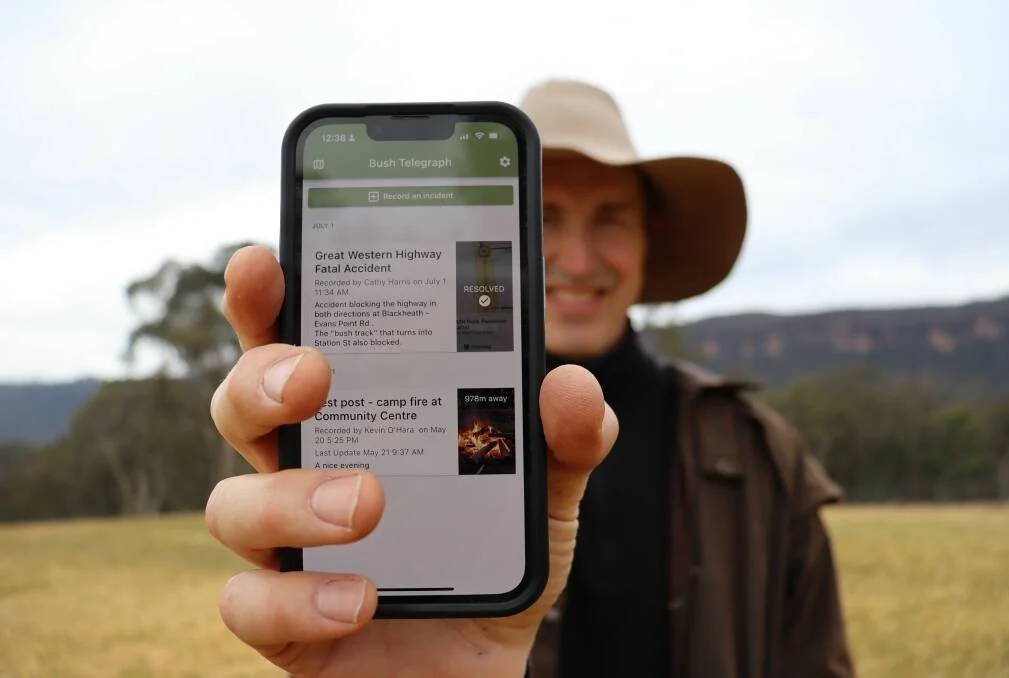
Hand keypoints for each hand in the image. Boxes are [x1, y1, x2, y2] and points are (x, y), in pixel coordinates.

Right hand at [205, 245, 616, 676]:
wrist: (478, 666)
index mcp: (355, 418)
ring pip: (230, 504)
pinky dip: (300, 599)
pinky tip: (362, 600)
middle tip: (312, 376)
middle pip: (240, 404)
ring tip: (366, 504)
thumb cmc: (491, 558)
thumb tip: (570, 385)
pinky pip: (249, 603)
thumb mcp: (546, 493)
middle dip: (260, 379)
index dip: (264, 300)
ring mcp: (284, 546)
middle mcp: (304, 469)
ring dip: (290, 498)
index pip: (293, 343)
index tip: (262, 261)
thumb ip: (565, 440)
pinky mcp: (282, 620)